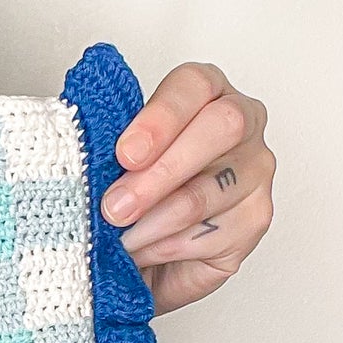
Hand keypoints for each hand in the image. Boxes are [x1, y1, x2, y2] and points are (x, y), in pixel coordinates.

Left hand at [100, 62, 275, 314]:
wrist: (146, 256)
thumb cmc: (131, 195)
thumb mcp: (112, 164)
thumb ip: (107, 150)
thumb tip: (87, 156)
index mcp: (204, 92)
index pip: (194, 85)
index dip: (159, 119)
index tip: (124, 154)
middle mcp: (241, 122)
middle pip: (220, 128)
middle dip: (161, 172)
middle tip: (116, 207)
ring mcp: (255, 170)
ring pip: (208, 190)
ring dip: (154, 220)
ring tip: (119, 238)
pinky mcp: (256, 218)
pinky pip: (212, 233)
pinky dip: (165, 248)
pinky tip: (142, 252)